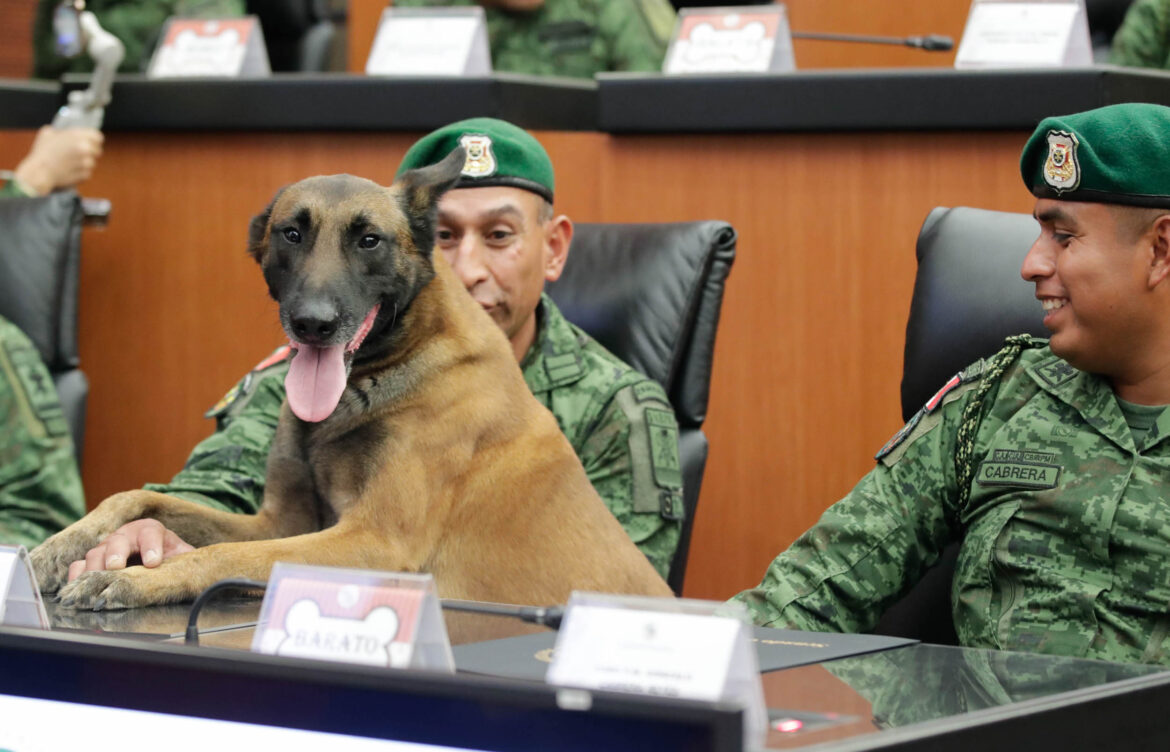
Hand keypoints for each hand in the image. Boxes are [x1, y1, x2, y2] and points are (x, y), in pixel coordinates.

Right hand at [13, 126, 103, 195]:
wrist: (39, 171)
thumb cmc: (42, 152)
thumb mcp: (48, 134)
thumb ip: (60, 131)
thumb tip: (63, 132)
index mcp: (78, 136)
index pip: (98, 136)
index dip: (94, 140)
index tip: (90, 143)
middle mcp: (85, 148)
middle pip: (97, 151)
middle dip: (90, 153)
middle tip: (78, 155)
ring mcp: (87, 162)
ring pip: (92, 163)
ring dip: (84, 164)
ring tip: (70, 163)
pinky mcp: (85, 175)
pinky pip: (87, 173)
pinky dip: (80, 173)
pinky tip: (69, 171)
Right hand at [67, 518, 193, 582]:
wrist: (155, 560)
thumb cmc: (169, 559)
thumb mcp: (182, 559)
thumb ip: (188, 563)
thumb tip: (204, 574)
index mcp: (151, 531)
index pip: (151, 532)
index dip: (152, 546)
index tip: (154, 562)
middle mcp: (126, 535)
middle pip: (118, 539)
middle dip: (116, 552)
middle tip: (116, 566)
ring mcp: (106, 547)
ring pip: (96, 552)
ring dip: (94, 567)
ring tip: (95, 581)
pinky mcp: (93, 561)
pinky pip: (79, 565)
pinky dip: (76, 576)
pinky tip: (76, 587)